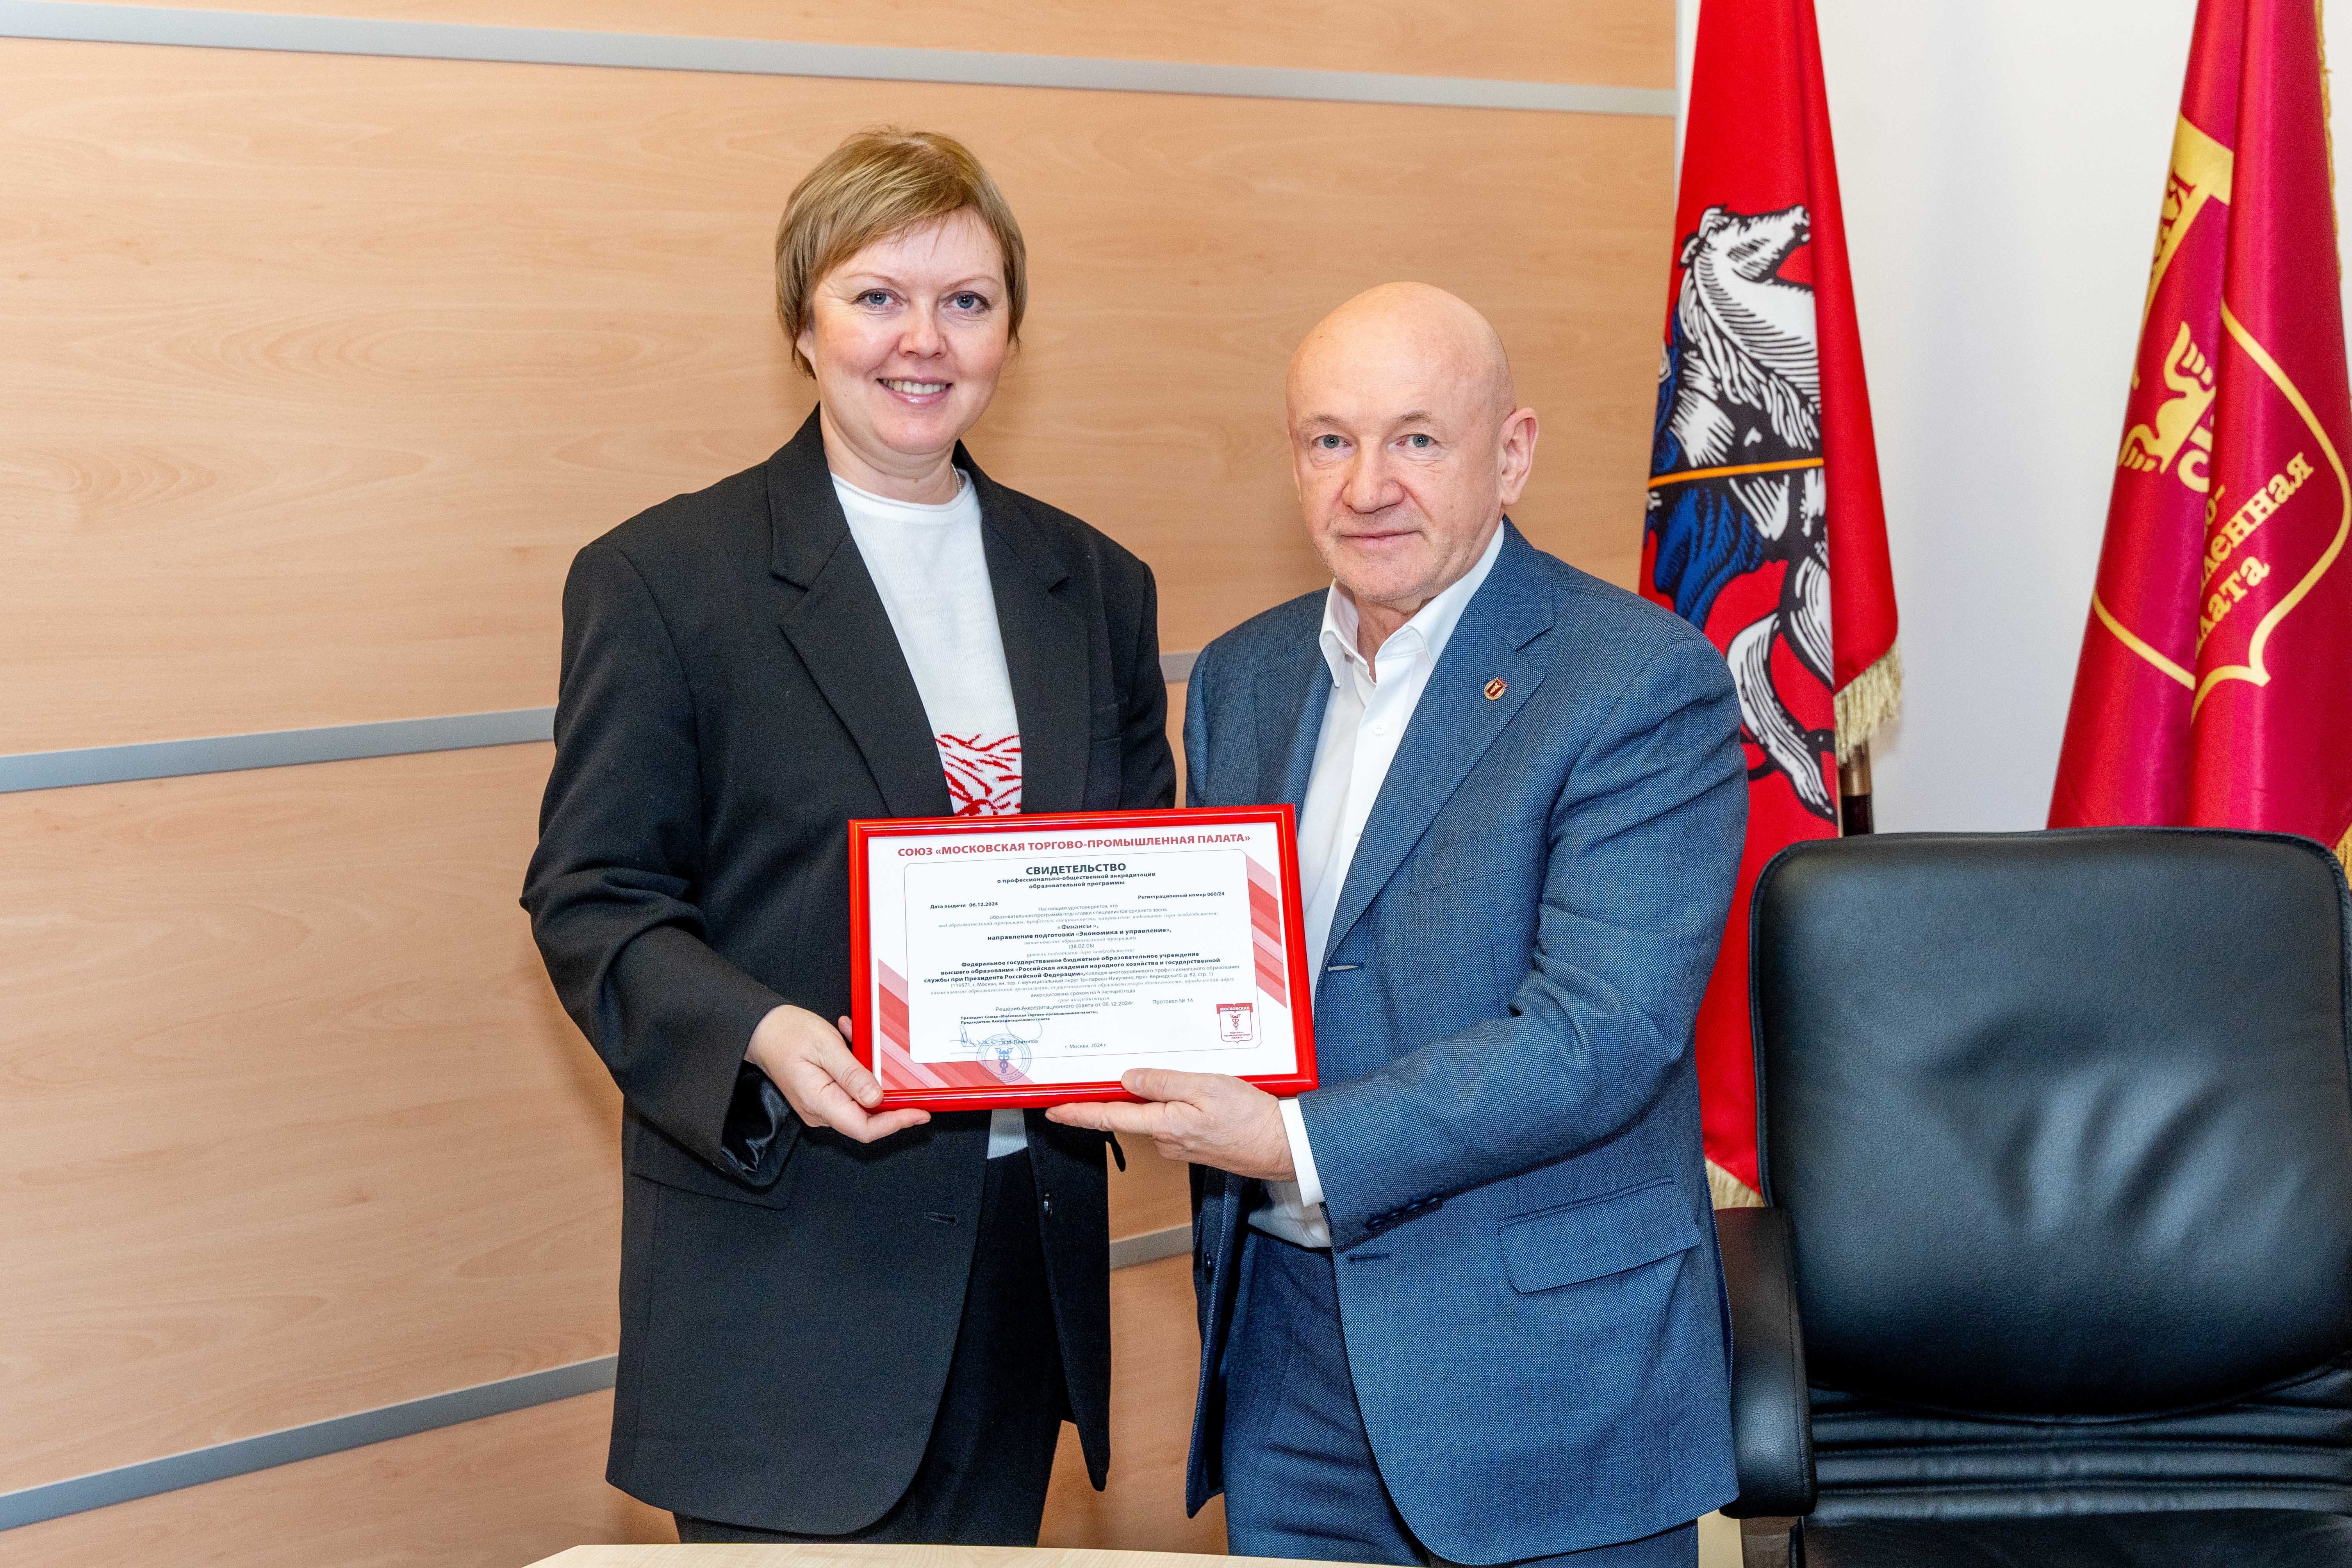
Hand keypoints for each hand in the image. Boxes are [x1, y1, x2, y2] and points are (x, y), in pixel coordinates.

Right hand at [745, 1005, 929, 1143]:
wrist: (761, 1029)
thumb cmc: (787, 1034)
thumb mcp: (825, 1047)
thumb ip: (852, 1074)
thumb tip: (877, 1099)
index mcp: (820, 1103)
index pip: (864, 1128)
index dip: (896, 1123)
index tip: (920, 1112)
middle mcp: (821, 1112)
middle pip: (867, 1119)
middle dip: (892, 1100)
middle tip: (914, 1083)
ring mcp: (822, 1105)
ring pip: (862, 1102)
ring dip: (873, 1076)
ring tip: (867, 1044)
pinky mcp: (824, 1095)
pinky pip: (851, 1090)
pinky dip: (860, 1070)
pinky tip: (855, 1042)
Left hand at [1046, 1069, 1293, 1180]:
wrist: (1283, 1146)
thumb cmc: (1251, 1118)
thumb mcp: (1206, 1087)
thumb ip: (1164, 1083)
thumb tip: (1128, 1080)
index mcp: (1164, 1125)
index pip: (1110, 1118)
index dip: (1078, 1113)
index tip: (1054, 1110)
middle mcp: (1166, 1140)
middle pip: (1133, 1112)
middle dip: (1129, 1092)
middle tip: (1129, 1069)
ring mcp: (1179, 1145)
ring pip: (1156, 1114)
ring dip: (1161, 1097)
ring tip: (1187, 1079)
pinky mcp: (1193, 1144)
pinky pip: (1174, 1120)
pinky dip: (1178, 1105)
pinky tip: (1199, 1095)